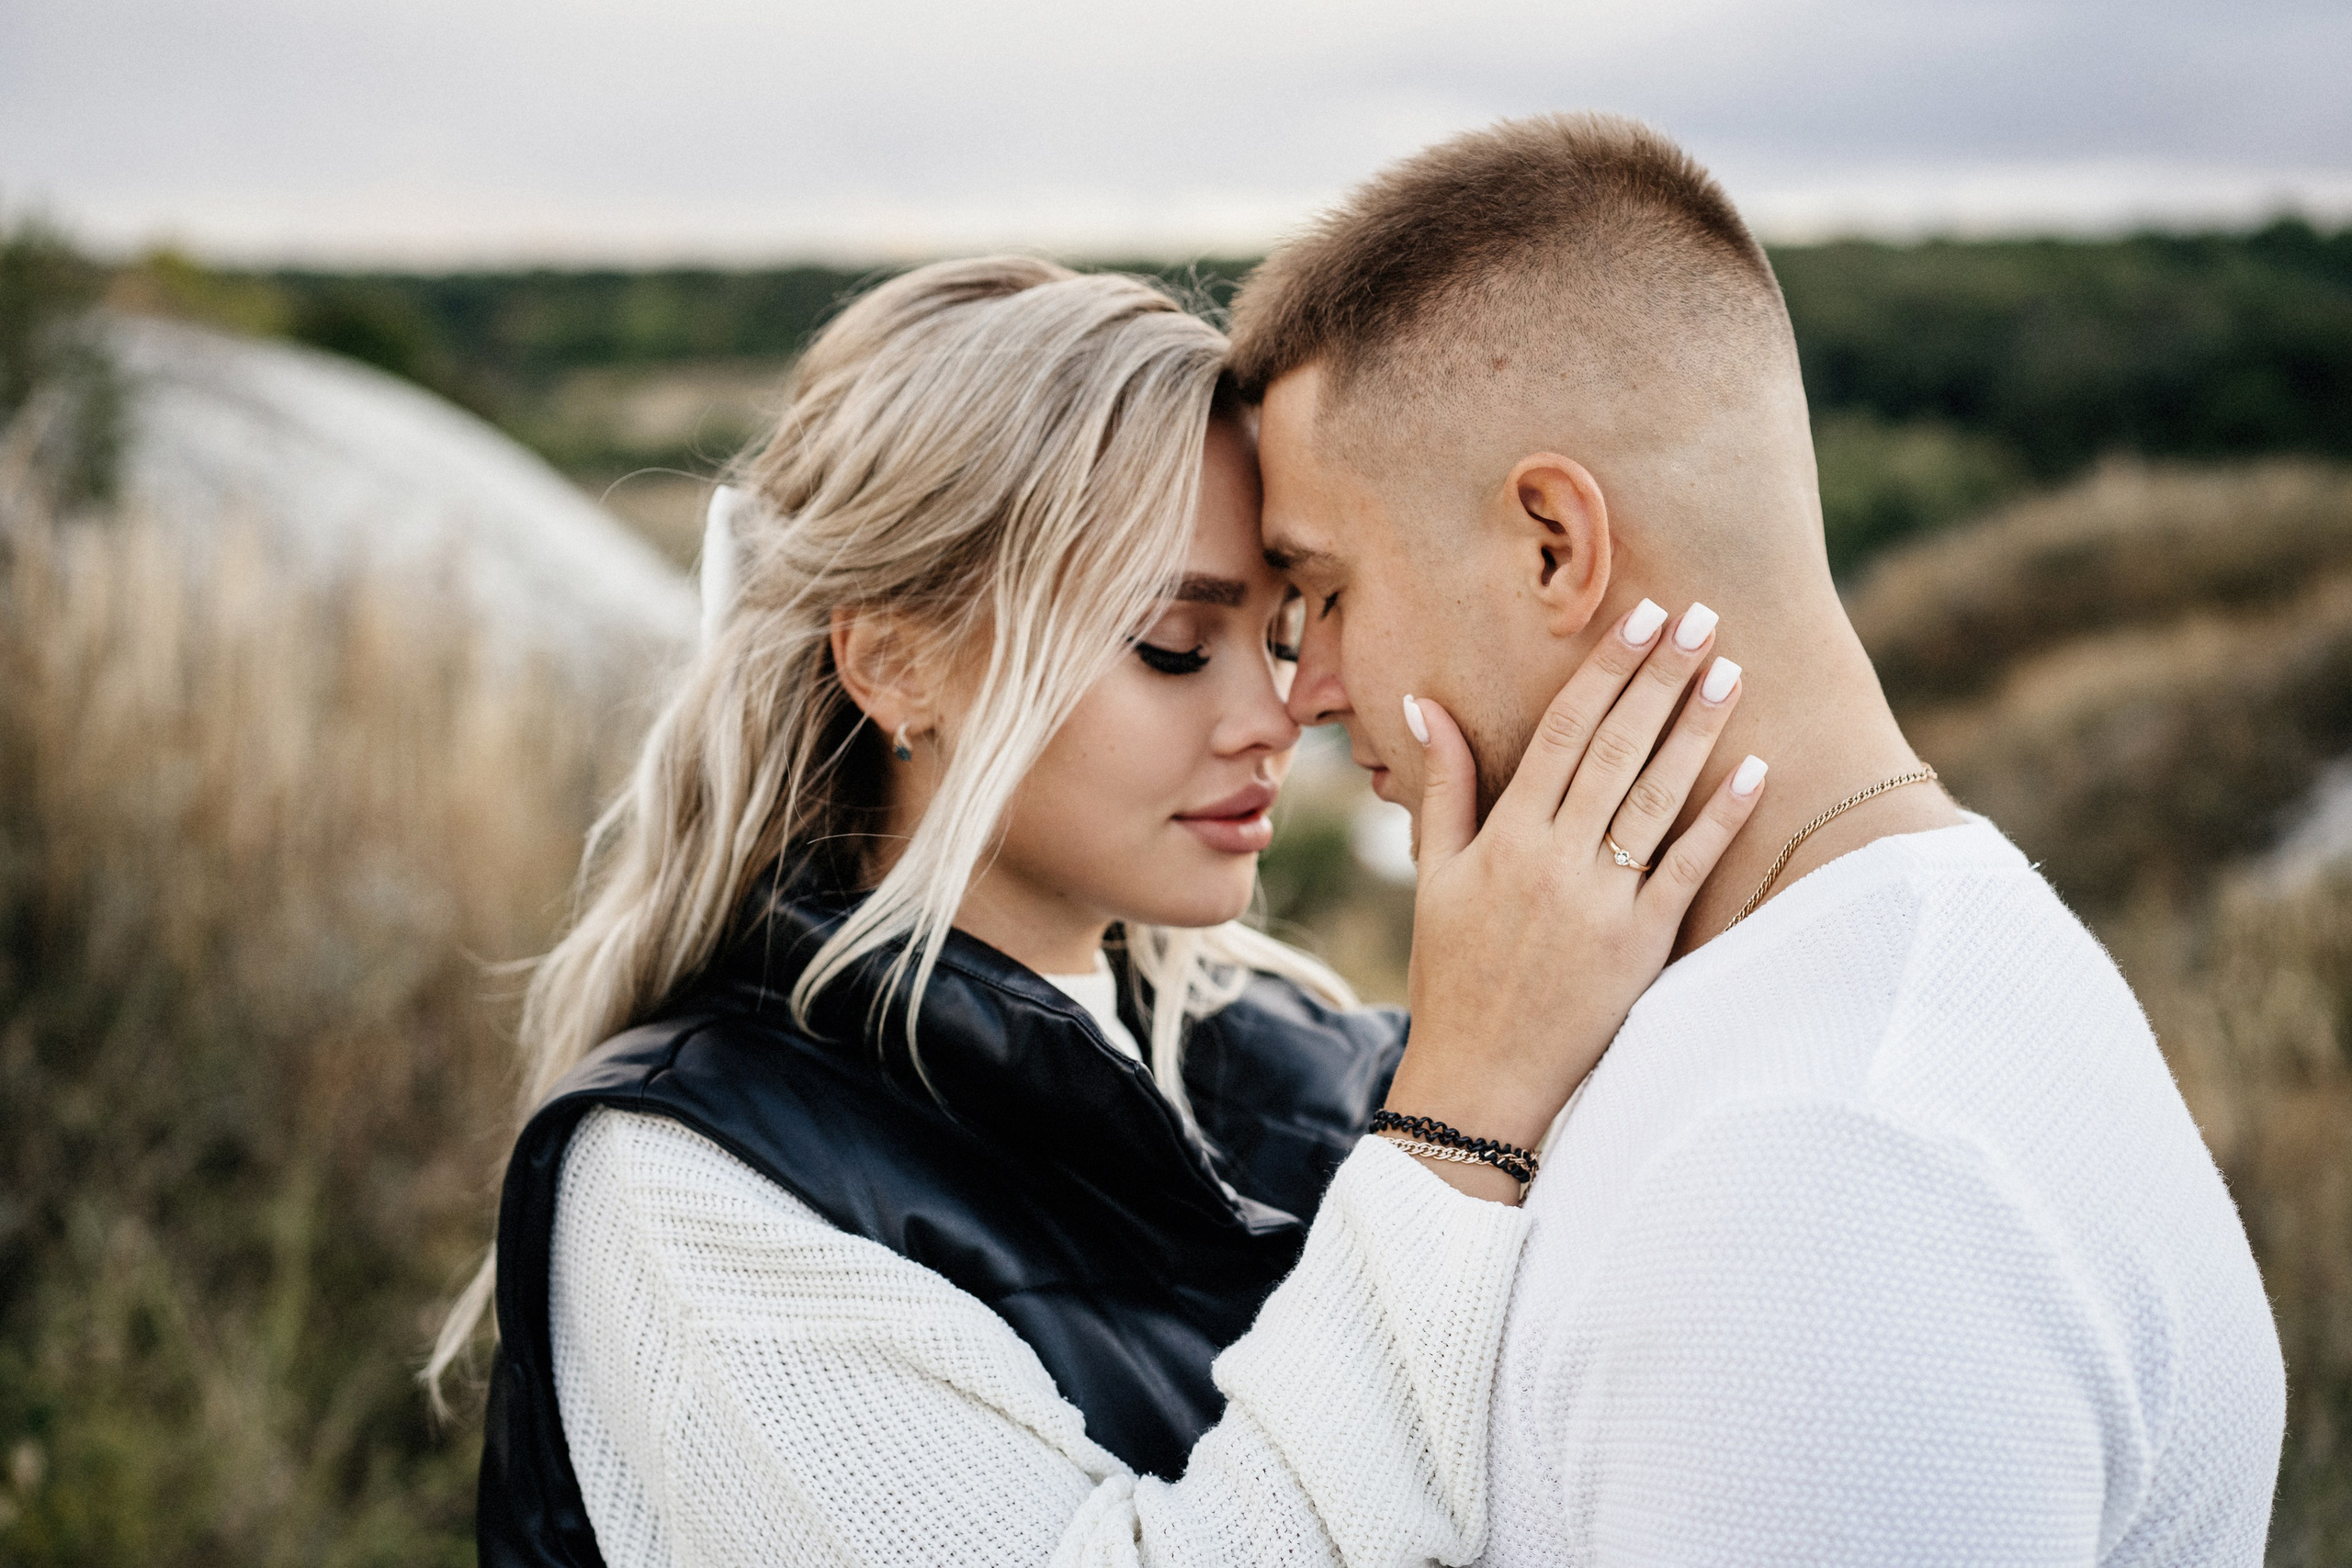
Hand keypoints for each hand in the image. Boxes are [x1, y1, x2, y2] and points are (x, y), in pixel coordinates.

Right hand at [1386, 601, 1767, 1202]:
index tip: (1641, 619)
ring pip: (1658, 798)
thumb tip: (1424, 706)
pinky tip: (1755, 771)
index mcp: (1505, 837)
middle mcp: (1554, 860)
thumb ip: (1443, 787)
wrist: (1480, 1079)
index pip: (1563, 732)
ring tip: (1730, 671)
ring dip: (1699, 730)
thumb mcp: (1437, 876)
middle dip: (1662, 677)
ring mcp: (1601, 903)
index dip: (1606, 670)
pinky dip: (1723, 819)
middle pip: (1618, 749)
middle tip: (1701, 616)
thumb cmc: (1453, 973)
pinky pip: (1689, 869)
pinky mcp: (1641, 946)